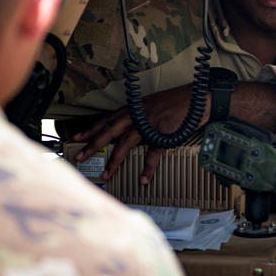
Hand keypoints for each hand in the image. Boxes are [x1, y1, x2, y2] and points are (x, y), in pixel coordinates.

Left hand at [72, 84, 205, 183]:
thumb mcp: (153, 105)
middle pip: (110, 130)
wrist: (199, 98)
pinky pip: (153, 153)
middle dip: (93, 144)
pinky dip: (149, 167)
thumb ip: (140, 115)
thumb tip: (129, 128)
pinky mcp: (163, 133)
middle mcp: (138, 114)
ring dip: (115, 160)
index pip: (107, 118)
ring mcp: (150, 124)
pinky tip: (144, 178)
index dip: (91, 127)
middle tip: (79, 156)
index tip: (76, 136)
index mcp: (134, 107)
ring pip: (126, 143)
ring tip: (107, 174)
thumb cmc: (177, 102)